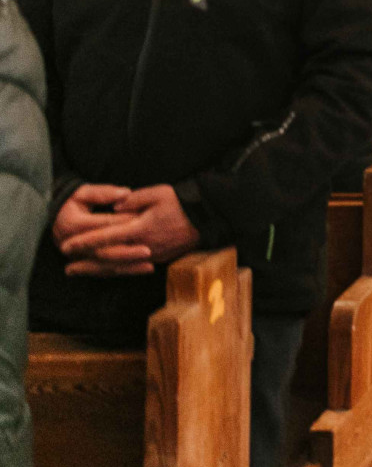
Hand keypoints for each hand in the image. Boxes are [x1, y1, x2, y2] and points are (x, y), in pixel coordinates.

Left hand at [62, 185, 199, 276]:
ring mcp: (152, 256)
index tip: (68, 245)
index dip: (85, 242)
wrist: (209, 217)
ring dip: (98, 271)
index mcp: (140, 228)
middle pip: (109, 259)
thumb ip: (134, 199)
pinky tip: (106, 272)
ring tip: (80, 273)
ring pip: (120, 267)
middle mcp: (143, 246)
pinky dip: (116, 271)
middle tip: (67, 268)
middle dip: (86, 263)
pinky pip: (133, 268)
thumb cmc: (183, 203)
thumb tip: (114, 206)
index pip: (106, 236)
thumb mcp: (159, 193)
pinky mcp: (160, 259)